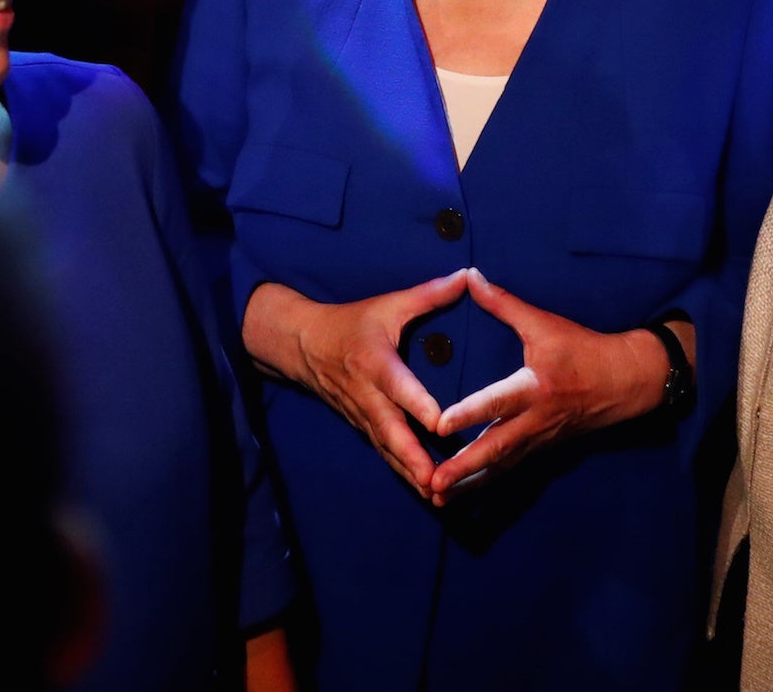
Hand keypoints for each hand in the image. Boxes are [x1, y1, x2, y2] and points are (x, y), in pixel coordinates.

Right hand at [248, 273, 468, 499]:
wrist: (305, 346)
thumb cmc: (353, 323)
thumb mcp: (388, 304)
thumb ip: (429, 294)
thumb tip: (467, 276)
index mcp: (376, 362)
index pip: (399, 387)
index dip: (417, 405)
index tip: (439, 424)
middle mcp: (368, 395)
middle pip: (390, 431)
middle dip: (413, 458)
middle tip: (437, 481)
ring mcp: (363, 416)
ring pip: (387, 449)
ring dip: (410, 473)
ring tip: (437, 495)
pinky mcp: (363, 427)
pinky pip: (384, 453)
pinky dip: (403, 473)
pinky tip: (425, 492)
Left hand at [427, 269, 672, 503]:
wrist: (624, 381)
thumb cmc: (583, 349)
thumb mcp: (545, 324)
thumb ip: (504, 303)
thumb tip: (471, 276)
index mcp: (534, 387)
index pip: (497, 402)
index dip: (469, 413)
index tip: (439, 424)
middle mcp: (535, 420)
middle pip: (495, 449)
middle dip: (462, 468)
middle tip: (432, 482)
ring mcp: (539, 439)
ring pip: (500, 467)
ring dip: (469, 484)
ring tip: (436, 498)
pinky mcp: (541, 448)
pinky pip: (509, 469)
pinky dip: (485, 482)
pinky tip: (462, 493)